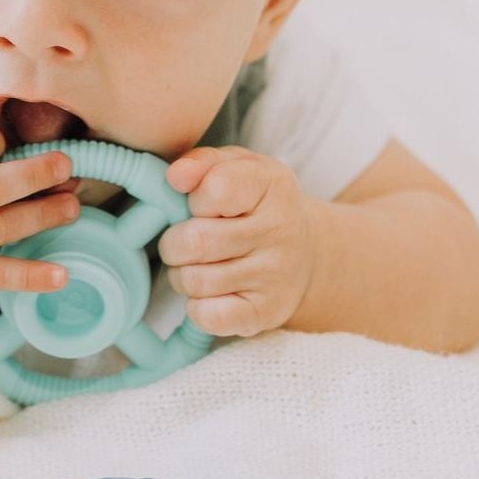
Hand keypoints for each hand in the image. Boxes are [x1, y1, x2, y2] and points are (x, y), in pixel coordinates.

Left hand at [158, 145, 316, 337]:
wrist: (303, 255)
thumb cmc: (255, 205)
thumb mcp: (236, 168)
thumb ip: (202, 162)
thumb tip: (175, 176)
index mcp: (272, 185)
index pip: (214, 189)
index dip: (193, 199)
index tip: (200, 205)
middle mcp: (280, 230)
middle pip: (195, 241)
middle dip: (175, 243)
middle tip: (184, 242)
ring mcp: (275, 276)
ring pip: (195, 280)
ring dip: (182, 275)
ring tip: (197, 265)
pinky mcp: (265, 313)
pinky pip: (208, 316)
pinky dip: (196, 307)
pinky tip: (210, 293)